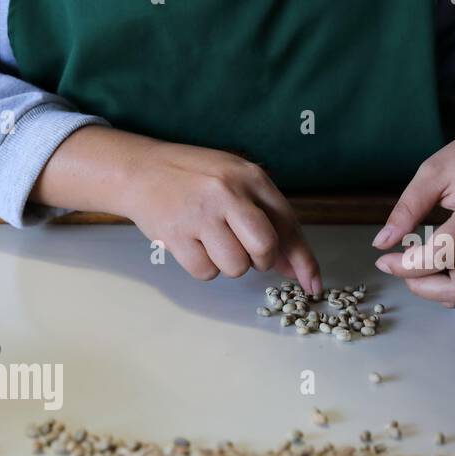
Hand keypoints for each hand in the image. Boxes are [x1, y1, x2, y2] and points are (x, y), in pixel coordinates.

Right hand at [32, 127, 321, 292]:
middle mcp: (228, 193)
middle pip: (264, 249)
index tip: (312, 285)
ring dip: (227, 263)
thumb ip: (266, 217)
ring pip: (234, 266)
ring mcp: (200, 214)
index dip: (303, 260)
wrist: (141, 170)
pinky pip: (205, 272)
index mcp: (249, 177)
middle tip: (243, 250)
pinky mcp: (176, 235)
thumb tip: (290, 265)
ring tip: (211, 241)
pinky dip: (203, 267)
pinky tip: (193, 245)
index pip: (288, 224)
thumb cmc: (194, 178)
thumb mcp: (235, 182)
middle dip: (259, 260)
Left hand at [372, 118, 454, 306]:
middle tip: (401, 266)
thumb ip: (407, 208)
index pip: (438, 256)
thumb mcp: (435, 170)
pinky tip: (437, 258)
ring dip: (436, 287)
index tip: (383, 259)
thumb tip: (381, 243)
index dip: (403, 266)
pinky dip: (451, 280)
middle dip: (421, 287)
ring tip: (418, 261)